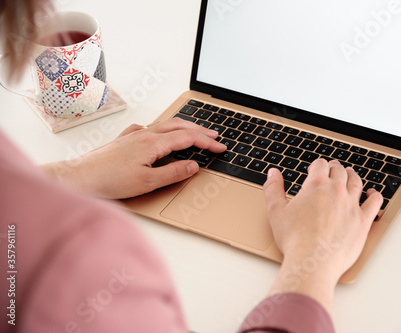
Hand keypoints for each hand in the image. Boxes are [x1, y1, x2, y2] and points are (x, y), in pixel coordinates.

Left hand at [41, 118, 226, 198]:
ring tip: (195, 132)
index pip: (188, 138)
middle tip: (214, 136)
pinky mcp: (125, 139)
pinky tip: (161, 134)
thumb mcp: (147, 183)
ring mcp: (134, 135)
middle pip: (179, 126)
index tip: (220, 147)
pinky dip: (163, 129)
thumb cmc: (110, 181)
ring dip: (184, 127)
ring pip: (165, 125)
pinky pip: (150, 128)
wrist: (81, 177)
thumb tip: (193, 166)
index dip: (207, 142)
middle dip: (199, 130)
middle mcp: (144, 134)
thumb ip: (173, 173)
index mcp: (153, 143)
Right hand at [263, 159, 382, 310]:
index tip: (315, 169)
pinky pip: (374, 202)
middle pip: (339, 171)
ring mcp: (352, 205)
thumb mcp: (276, 211)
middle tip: (332, 170)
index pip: (320, 165)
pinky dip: (374, 195)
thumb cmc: (294, 240)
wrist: (312, 262)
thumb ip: (273, 188)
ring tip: (350, 176)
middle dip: (334, 168)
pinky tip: (372, 194)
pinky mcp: (363, 221)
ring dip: (352, 176)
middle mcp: (336, 191)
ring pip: (356, 182)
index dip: (317, 165)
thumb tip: (273, 173)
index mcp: (316, 185)